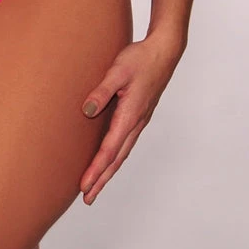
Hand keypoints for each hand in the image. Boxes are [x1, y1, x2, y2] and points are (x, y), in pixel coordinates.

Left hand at [79, 33, 183, 203]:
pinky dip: (116, 155)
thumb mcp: (117, 71)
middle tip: (88, 198)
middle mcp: (136, 123)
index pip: (109, 150)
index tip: (84, 186)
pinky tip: (110, 158)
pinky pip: (125, 141)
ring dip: (109, 170)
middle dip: (102, 178)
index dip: (96, 169)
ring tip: (96, 184)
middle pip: (117, 158)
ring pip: (122, 152)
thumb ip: (102, 90)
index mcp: (130, 115)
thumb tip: (87, 110)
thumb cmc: (140, 58)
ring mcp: (139, 120)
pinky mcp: (139, 114)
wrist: (163, 51)